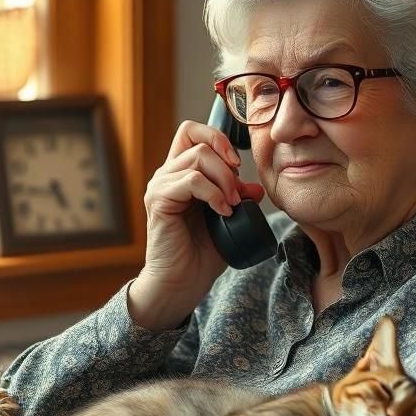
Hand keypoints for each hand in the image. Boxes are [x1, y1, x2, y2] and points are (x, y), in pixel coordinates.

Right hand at [132, 120, 265, 329]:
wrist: (181, 284)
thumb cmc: (201, 254)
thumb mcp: (230, 221)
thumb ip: (239, 201)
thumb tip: (256, 188)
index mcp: (181, 174)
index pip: (192, 132)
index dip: (217, 138)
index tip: (237, 165)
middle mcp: (167, 175)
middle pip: (194, 136)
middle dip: (225, 160)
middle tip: (237, 192)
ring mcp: (160, 186)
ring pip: (196, 157)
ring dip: (223, 179)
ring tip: (231, 205)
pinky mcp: (158, 201)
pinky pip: (190, 180)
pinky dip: (213, 193)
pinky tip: (222, 212)